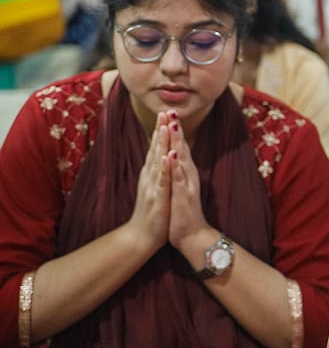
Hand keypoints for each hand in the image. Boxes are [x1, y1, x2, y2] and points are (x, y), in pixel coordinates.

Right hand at [126, 112, 171, 252]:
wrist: (142, 235)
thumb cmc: (152, 210)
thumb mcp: (156, 186)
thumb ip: (157, 170)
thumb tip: (159, 155)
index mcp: (152, 173)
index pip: (157, 148)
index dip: (162, 130)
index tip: (166, 113)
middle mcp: (150, 176)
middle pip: (155, 149)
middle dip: (161, 130)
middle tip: (165, 111)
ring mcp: (152, 186)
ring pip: (157, 161)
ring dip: (161, 144)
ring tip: (164, 126)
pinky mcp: (157, 197)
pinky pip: (161, 181)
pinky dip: (163, 168)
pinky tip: (165, 157)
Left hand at [165, 115, 209, 250]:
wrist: (191, 235)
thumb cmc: (182, 211)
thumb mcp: (178, 186)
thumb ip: (178, 170)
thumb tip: (174, 155)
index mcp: (184, 172)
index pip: (178, 147)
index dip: (173, 130)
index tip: (167, 113)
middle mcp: (188, 174)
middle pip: (182, 148)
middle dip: (176, 130)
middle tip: (171, 111)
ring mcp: (187, 184)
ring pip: (182, 159)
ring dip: (177, 143)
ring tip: (173, 126)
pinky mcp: (184, 196)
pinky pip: (180, 179)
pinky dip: (176, 167)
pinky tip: (173, 157)